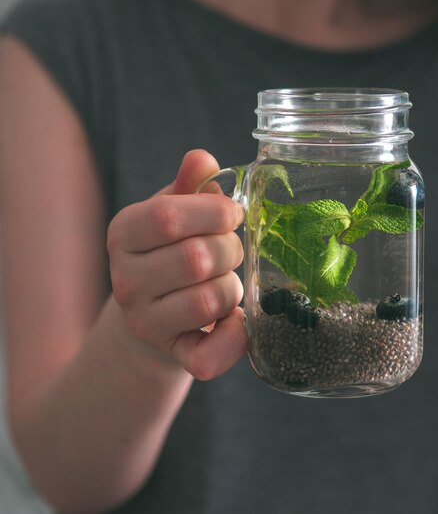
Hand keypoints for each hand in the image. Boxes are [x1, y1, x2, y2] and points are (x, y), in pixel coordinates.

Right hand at [107, 150, 246, 379]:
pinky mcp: (172, 355)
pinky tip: (236, 322)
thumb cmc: (171, 252)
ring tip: (226, 282)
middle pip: (198, 258)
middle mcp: (126, 280)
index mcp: (125, 233)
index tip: (231, 214)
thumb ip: (189, 185)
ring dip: (234, 287)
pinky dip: (235, 339)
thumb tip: (202, 159)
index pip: (169, 217)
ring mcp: (145, 322)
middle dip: (231, 249)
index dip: (215, 212)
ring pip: (211, 300)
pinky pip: (211, 355)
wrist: (153, 315)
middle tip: (231, 251)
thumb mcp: (174, 212)